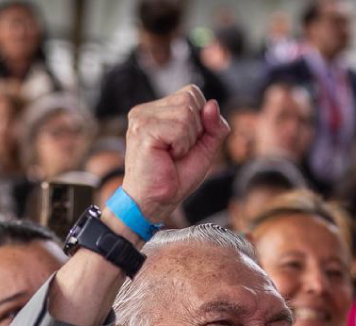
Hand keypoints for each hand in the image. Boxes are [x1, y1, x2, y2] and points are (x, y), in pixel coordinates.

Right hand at [120, 86, 229, 224]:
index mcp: (157, 110)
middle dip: (196, 129)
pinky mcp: (143, 130)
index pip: (192, 93)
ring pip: (186, 112)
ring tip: (172, 155)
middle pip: (190, 98)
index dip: (201, 119)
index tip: (185, 144)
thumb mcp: (204, 149)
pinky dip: (181, 146)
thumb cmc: (175, 178)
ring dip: (188, 140)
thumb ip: (214, 127)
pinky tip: (167, 157)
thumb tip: (212, 104)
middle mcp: (146, 110)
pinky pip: (180, 128)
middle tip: (178, 152)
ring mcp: (141, 118)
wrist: (153, 202)